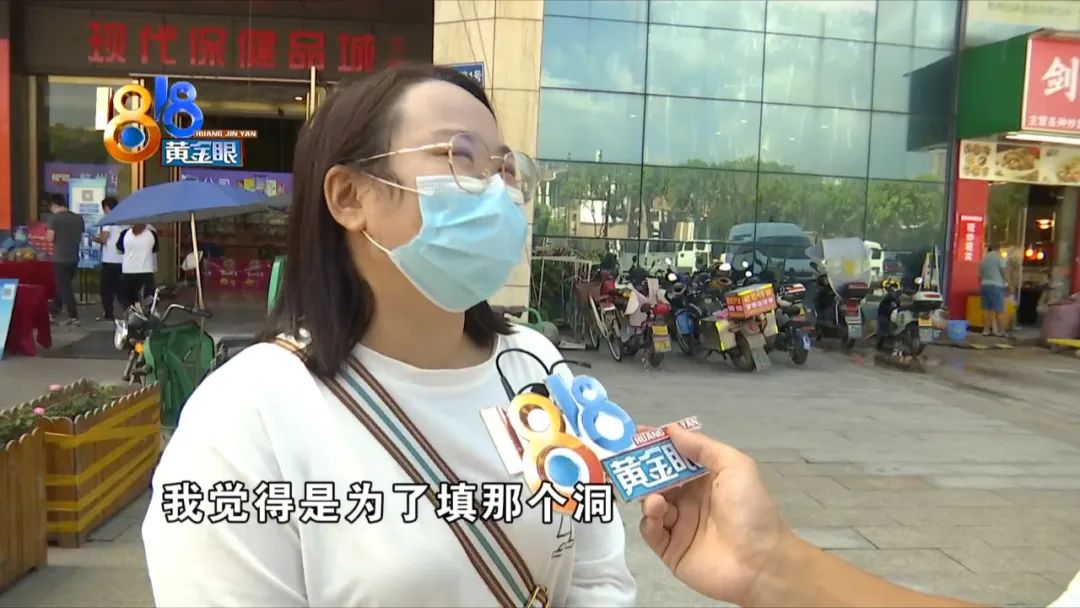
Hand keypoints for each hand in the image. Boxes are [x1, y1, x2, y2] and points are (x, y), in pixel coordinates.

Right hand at [638, 425, 791, 605]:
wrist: (760, 563)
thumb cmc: (750, 510)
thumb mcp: (735, 467)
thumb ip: (702, 447)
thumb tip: (672, 430)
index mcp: (704, 479)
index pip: (674, 458)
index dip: (656, 446)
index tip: (637, 435)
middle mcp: (689, 500)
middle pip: (657, 481)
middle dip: (643, 471)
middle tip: (628, 464)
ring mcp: (679, 526)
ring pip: (651, 505)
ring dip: (648, 497)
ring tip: (656, 500)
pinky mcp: (671, 550)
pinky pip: (651, 532)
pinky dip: (648, 521)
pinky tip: (656, 516)